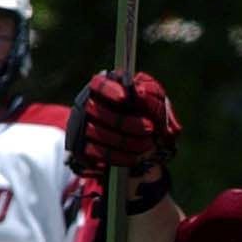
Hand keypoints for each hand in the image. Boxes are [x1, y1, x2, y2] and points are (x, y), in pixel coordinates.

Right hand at [65, 70, 180, 176]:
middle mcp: (90, 105)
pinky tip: (136, 157)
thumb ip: (152, 95)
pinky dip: (119, 157)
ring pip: (96, 132)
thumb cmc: (152, 117)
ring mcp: (84, 127)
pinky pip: (96, 153)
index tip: (124, 97)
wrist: (150, 147)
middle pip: (96, 110)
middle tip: (150, 128)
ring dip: (125, 141)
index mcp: (108, 89)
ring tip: (148, 144)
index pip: (99, 84)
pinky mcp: (84, 149)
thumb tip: (140, 92)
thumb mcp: (157, 102)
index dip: (109, 90)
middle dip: (125, 122)